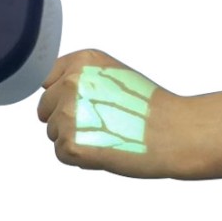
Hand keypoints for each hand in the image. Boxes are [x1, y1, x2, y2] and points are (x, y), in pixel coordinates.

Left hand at [37, 49, 188, 177]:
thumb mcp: (112, 73)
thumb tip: (52, 90)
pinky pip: (61, 154)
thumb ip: (79, 76)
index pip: (45, 79)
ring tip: (107, 135)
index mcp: (81, 62)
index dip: (60, 95)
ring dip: (74, 139)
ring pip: (53, 132)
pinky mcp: (71, 144)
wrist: (175, 133)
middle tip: (101, 123)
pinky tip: (105, 149)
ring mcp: (69, 114)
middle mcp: (70, 84)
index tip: (80, 104)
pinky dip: (79, 158)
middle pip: (45, 108)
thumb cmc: (149, 107)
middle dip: (65, 119)